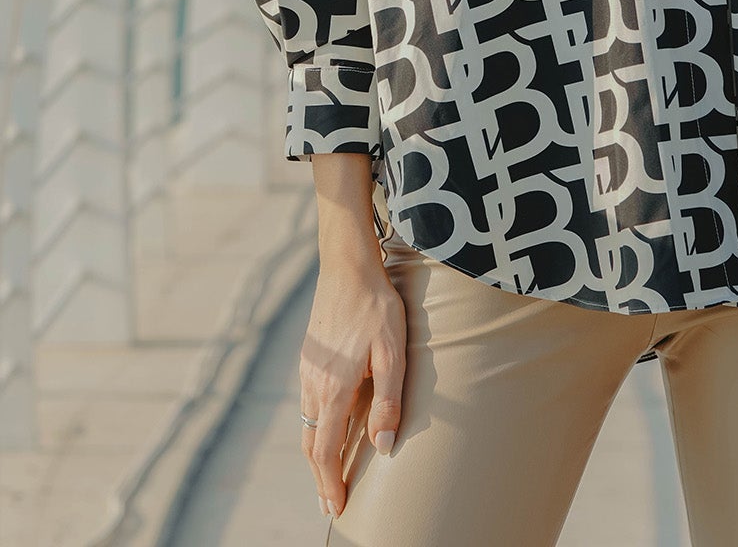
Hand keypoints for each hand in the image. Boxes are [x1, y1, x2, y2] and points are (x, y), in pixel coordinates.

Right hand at [300, 259, 406, 521]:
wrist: (347, 267)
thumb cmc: (376, 307)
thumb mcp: (392, 352)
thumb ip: (388, 402)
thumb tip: (382, 448)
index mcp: (332, 389)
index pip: (325, 451)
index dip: (330, 483)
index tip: (336, 508)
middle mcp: (313, 384)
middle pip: (310, 444)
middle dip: (320, 477)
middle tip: (329, 503)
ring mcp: (308, 370)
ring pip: (307, 423)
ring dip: (317, 452)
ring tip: (329, 472)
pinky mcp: (310, 358)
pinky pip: (308, 402)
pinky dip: (316, 426)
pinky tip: (329, 425)